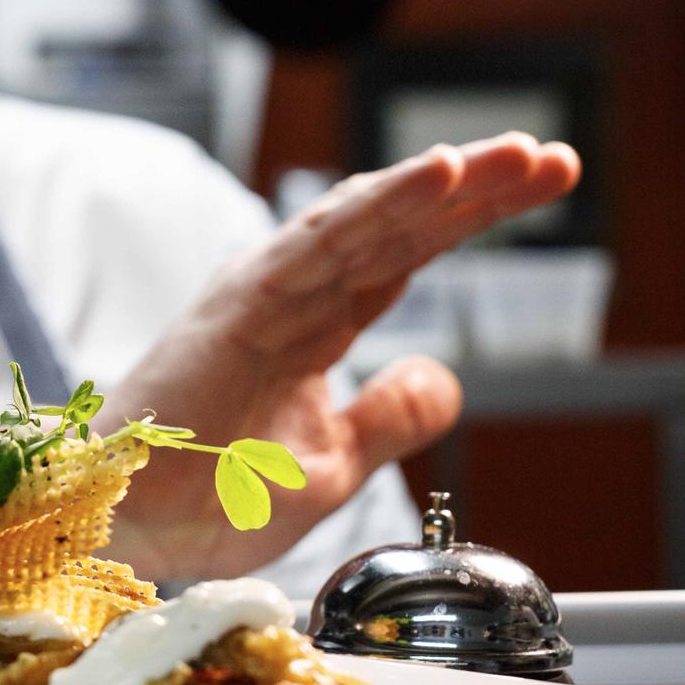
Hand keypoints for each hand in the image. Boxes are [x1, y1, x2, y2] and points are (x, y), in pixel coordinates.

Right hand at [103, 133, 580, 577]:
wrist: (130, 528)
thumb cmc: (208, 499)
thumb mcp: (334, 468)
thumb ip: (390, 418)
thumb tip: (448, 378)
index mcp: (315, 326)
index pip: (407, 255)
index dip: (472, 219)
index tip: (546, 189)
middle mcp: (295, 294)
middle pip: (402, 226)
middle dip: (480, 190)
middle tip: (555, 160)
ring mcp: (270, 291)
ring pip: (371, 218)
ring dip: (444, 184)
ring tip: (515, 157)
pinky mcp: (245, 300)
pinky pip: (325, 240)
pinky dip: (384, 204)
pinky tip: (439, 177)